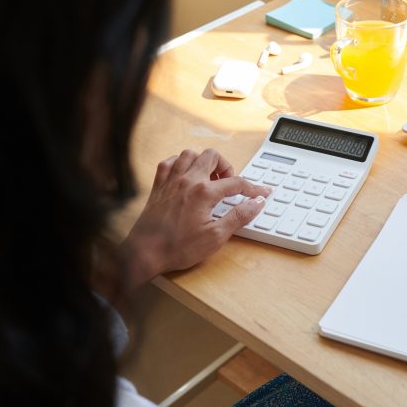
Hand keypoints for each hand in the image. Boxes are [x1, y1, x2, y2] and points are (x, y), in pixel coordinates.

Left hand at [121, 148, 269, 293]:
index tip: (260, 193)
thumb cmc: (177, 247)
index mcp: (204, 193)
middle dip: (226, 166)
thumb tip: (256, 204)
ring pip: (190, 154)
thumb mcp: (215, 237)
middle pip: (213, 156)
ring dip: (203, 162)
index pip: (236, 183)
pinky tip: (186, 175)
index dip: (253, 188)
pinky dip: (180, 164)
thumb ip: (239, 217)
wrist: (145, 253)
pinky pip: (169, 162)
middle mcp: (187, 180)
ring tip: (210, 178)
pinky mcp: (158, 186)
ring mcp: (171, 181)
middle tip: (230, 184)